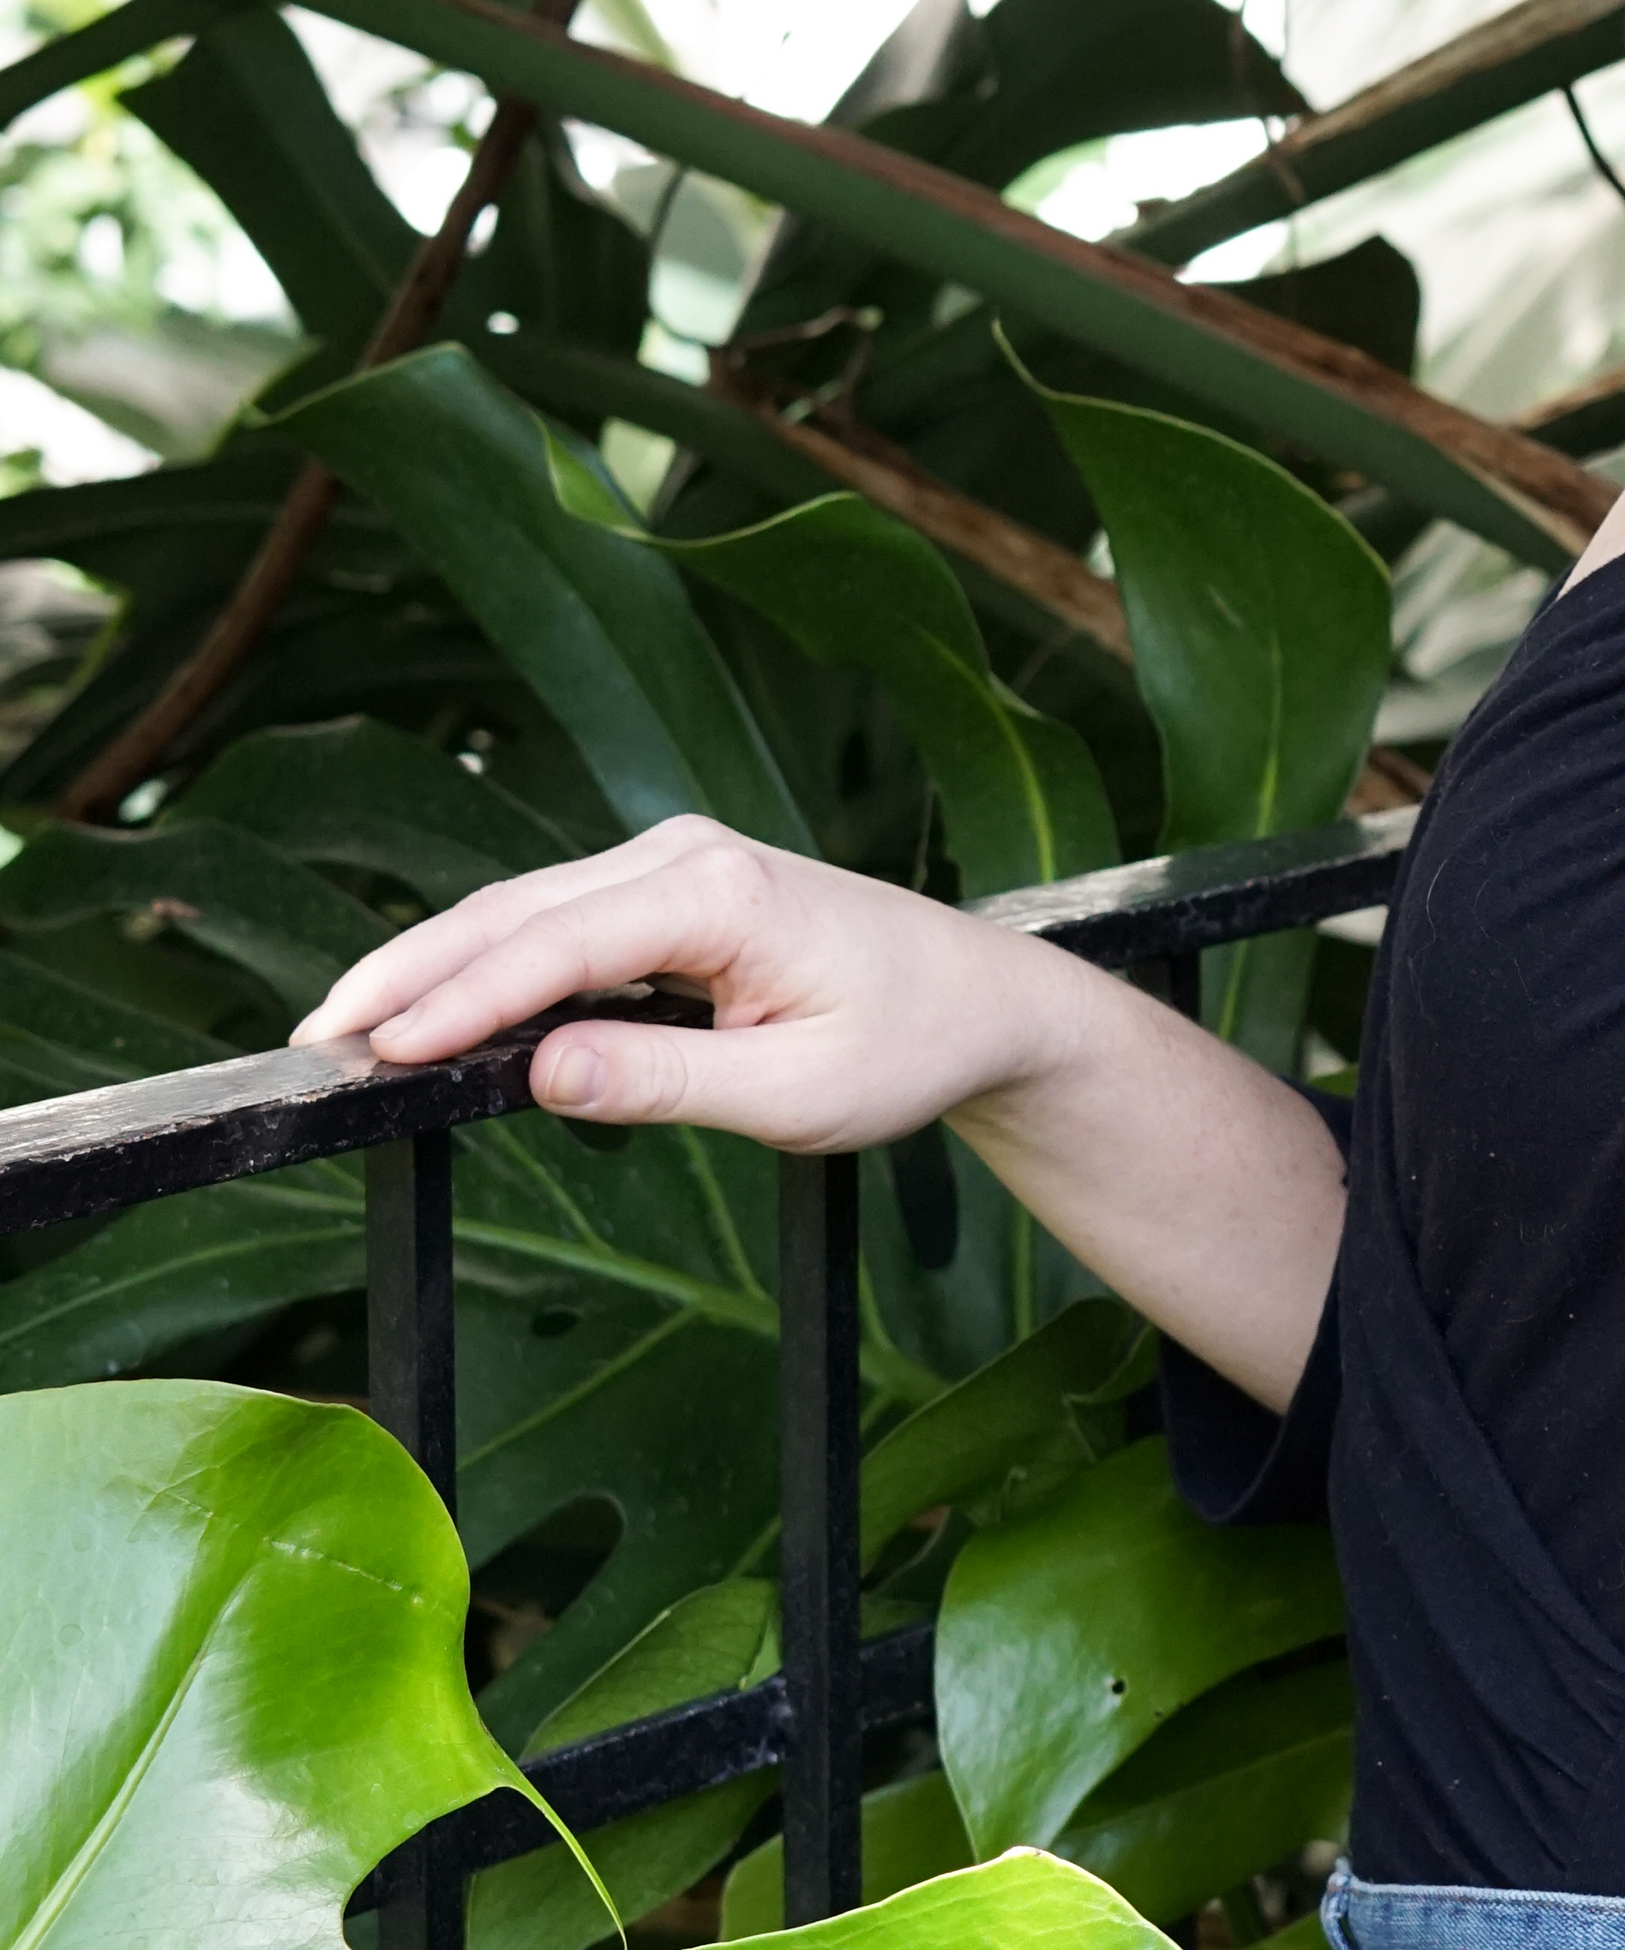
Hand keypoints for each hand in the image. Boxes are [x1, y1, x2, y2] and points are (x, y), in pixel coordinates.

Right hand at [295, 811, 1053, 1153]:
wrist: (984, 1003)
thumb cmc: (909, 1046)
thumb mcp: (799, 1094)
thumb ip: (667, 1082)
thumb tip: (542, 1073)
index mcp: (721, 892)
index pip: (555, 947)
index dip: (458, 1001)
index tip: (377, 1049)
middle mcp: (684, 856)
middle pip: (513, 912)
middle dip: (407, 973)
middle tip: (314, 1040)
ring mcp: (672, 864)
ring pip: (520, 911)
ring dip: (432, 966)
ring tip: (345, 1030)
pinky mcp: (667, 891)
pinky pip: (553, 925)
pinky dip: (485, 965)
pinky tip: (429, 1013)